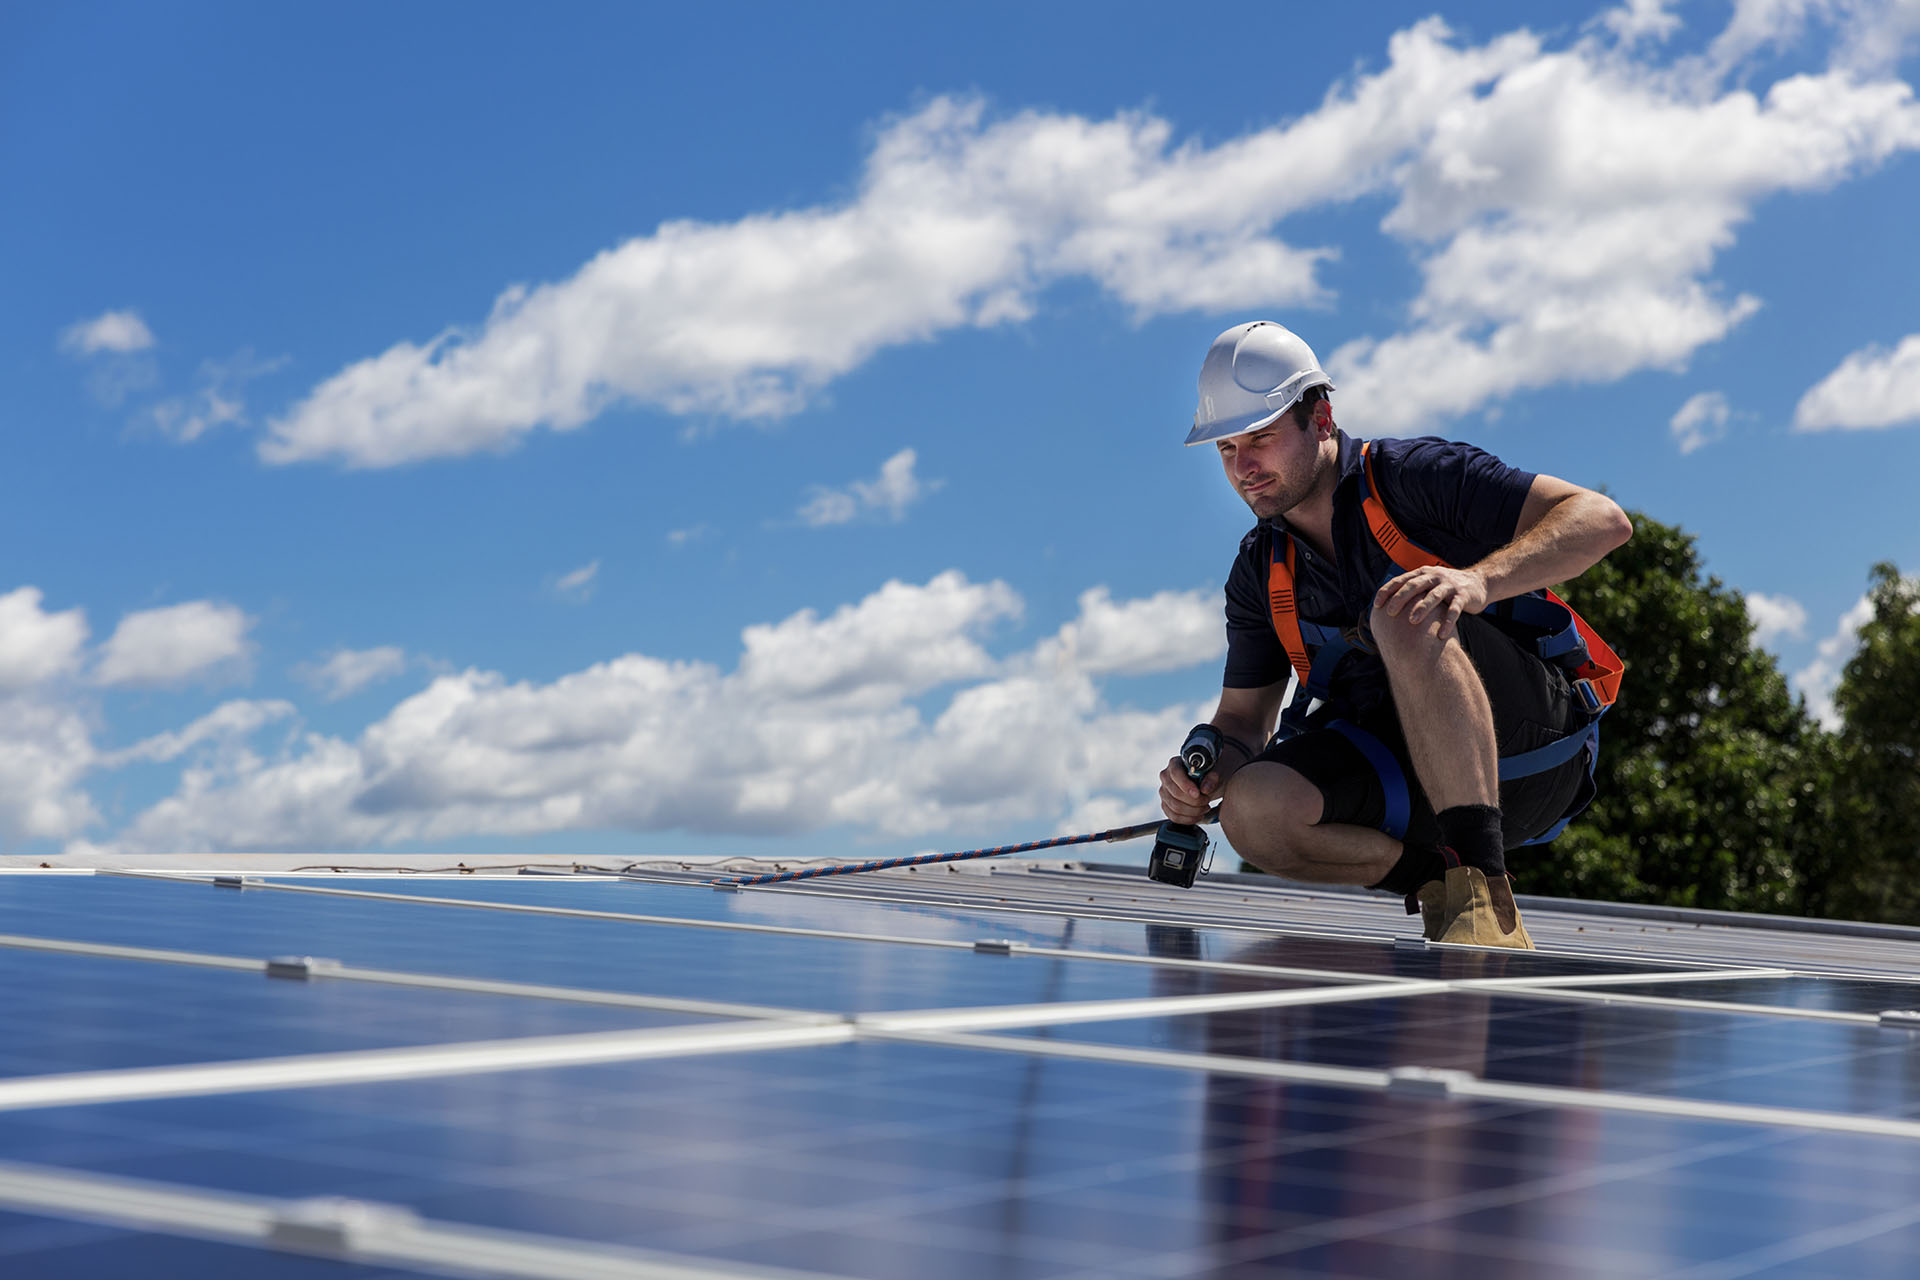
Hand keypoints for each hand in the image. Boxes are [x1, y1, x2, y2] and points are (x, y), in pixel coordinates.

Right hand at [1158, 755, 1218, 823]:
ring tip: (1205, 808)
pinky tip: (1198, 816)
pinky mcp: (1166, 805)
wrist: (1206, 782)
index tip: (1198, 794)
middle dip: (1194, 801)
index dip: (1186, 785)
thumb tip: (1205, 789)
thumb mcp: (1215, 772)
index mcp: (1175, 764)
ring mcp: (1164, 792)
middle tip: (1207, 801)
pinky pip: (1174, 816)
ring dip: (1193, 811)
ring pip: (1175, 807)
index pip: (1175, 774)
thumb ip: (1212, 777)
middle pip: (1175, 793)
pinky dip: (1188, 819)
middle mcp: (1166, 777)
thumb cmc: (1209, 774)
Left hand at [1372, 565, 1488, 640]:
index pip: (1401, 580)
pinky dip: (1448, 621)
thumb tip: (1386, 607)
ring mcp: (1450, 585)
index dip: (1387, 591)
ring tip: (1412, 621)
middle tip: (1390, 612)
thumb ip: (1412, 591)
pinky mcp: (1463, 596)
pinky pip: (1454, 609)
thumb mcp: (1428, 585)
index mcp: (1423, 574)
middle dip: (1401, 598)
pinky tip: (1441, 634)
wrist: (1479, 583)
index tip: (1376, 604)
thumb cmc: (1447, 588)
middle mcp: (1435, 577)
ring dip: (1423, 608)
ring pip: (1434, 596)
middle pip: (1415, 585)